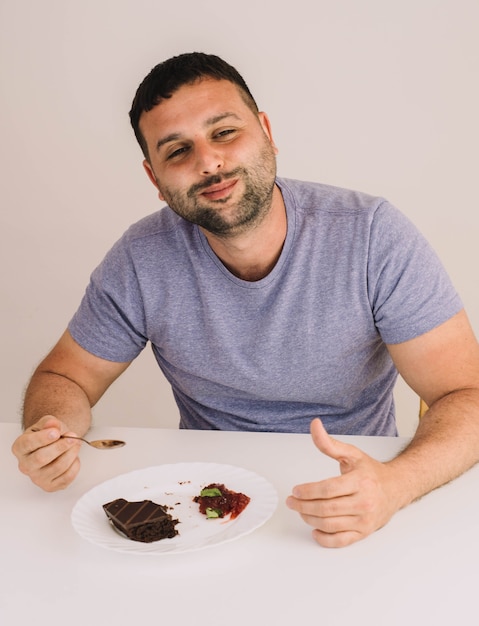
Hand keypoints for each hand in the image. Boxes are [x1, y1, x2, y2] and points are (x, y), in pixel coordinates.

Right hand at [11, 415, 81, 491]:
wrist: (55, 445)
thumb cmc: (49, 434)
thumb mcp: (48, 423)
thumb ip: (49, 422)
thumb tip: (52, 424)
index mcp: (20, 447)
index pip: (27, 444)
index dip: (43, 438)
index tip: (56, 432)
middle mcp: (25, 465)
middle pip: (41, 458)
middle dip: (60, 447)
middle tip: (72, 438)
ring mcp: (36, 478)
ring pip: (57, 467)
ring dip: (71, 454)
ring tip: (76, 444)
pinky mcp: (49, 486)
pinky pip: (66, 478)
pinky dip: (74, 465)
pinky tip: (74, 457)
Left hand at [286, 418, 400, 546]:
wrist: (396, 488)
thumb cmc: (371, 472)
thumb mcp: (351, 454)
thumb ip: (329, 443)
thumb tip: (314, 425)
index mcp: (360, 481)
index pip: (328, 489)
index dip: (308, 491)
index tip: (296, 490)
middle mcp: (364, 502)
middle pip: (326, 508)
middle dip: (303, 506)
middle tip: (292, 502)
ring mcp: (365, 520)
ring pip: (330, 524)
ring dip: (310, 519)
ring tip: (301, 511)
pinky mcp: (364, 532)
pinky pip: (341, 541)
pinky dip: (325, 539)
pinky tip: (315, 530)